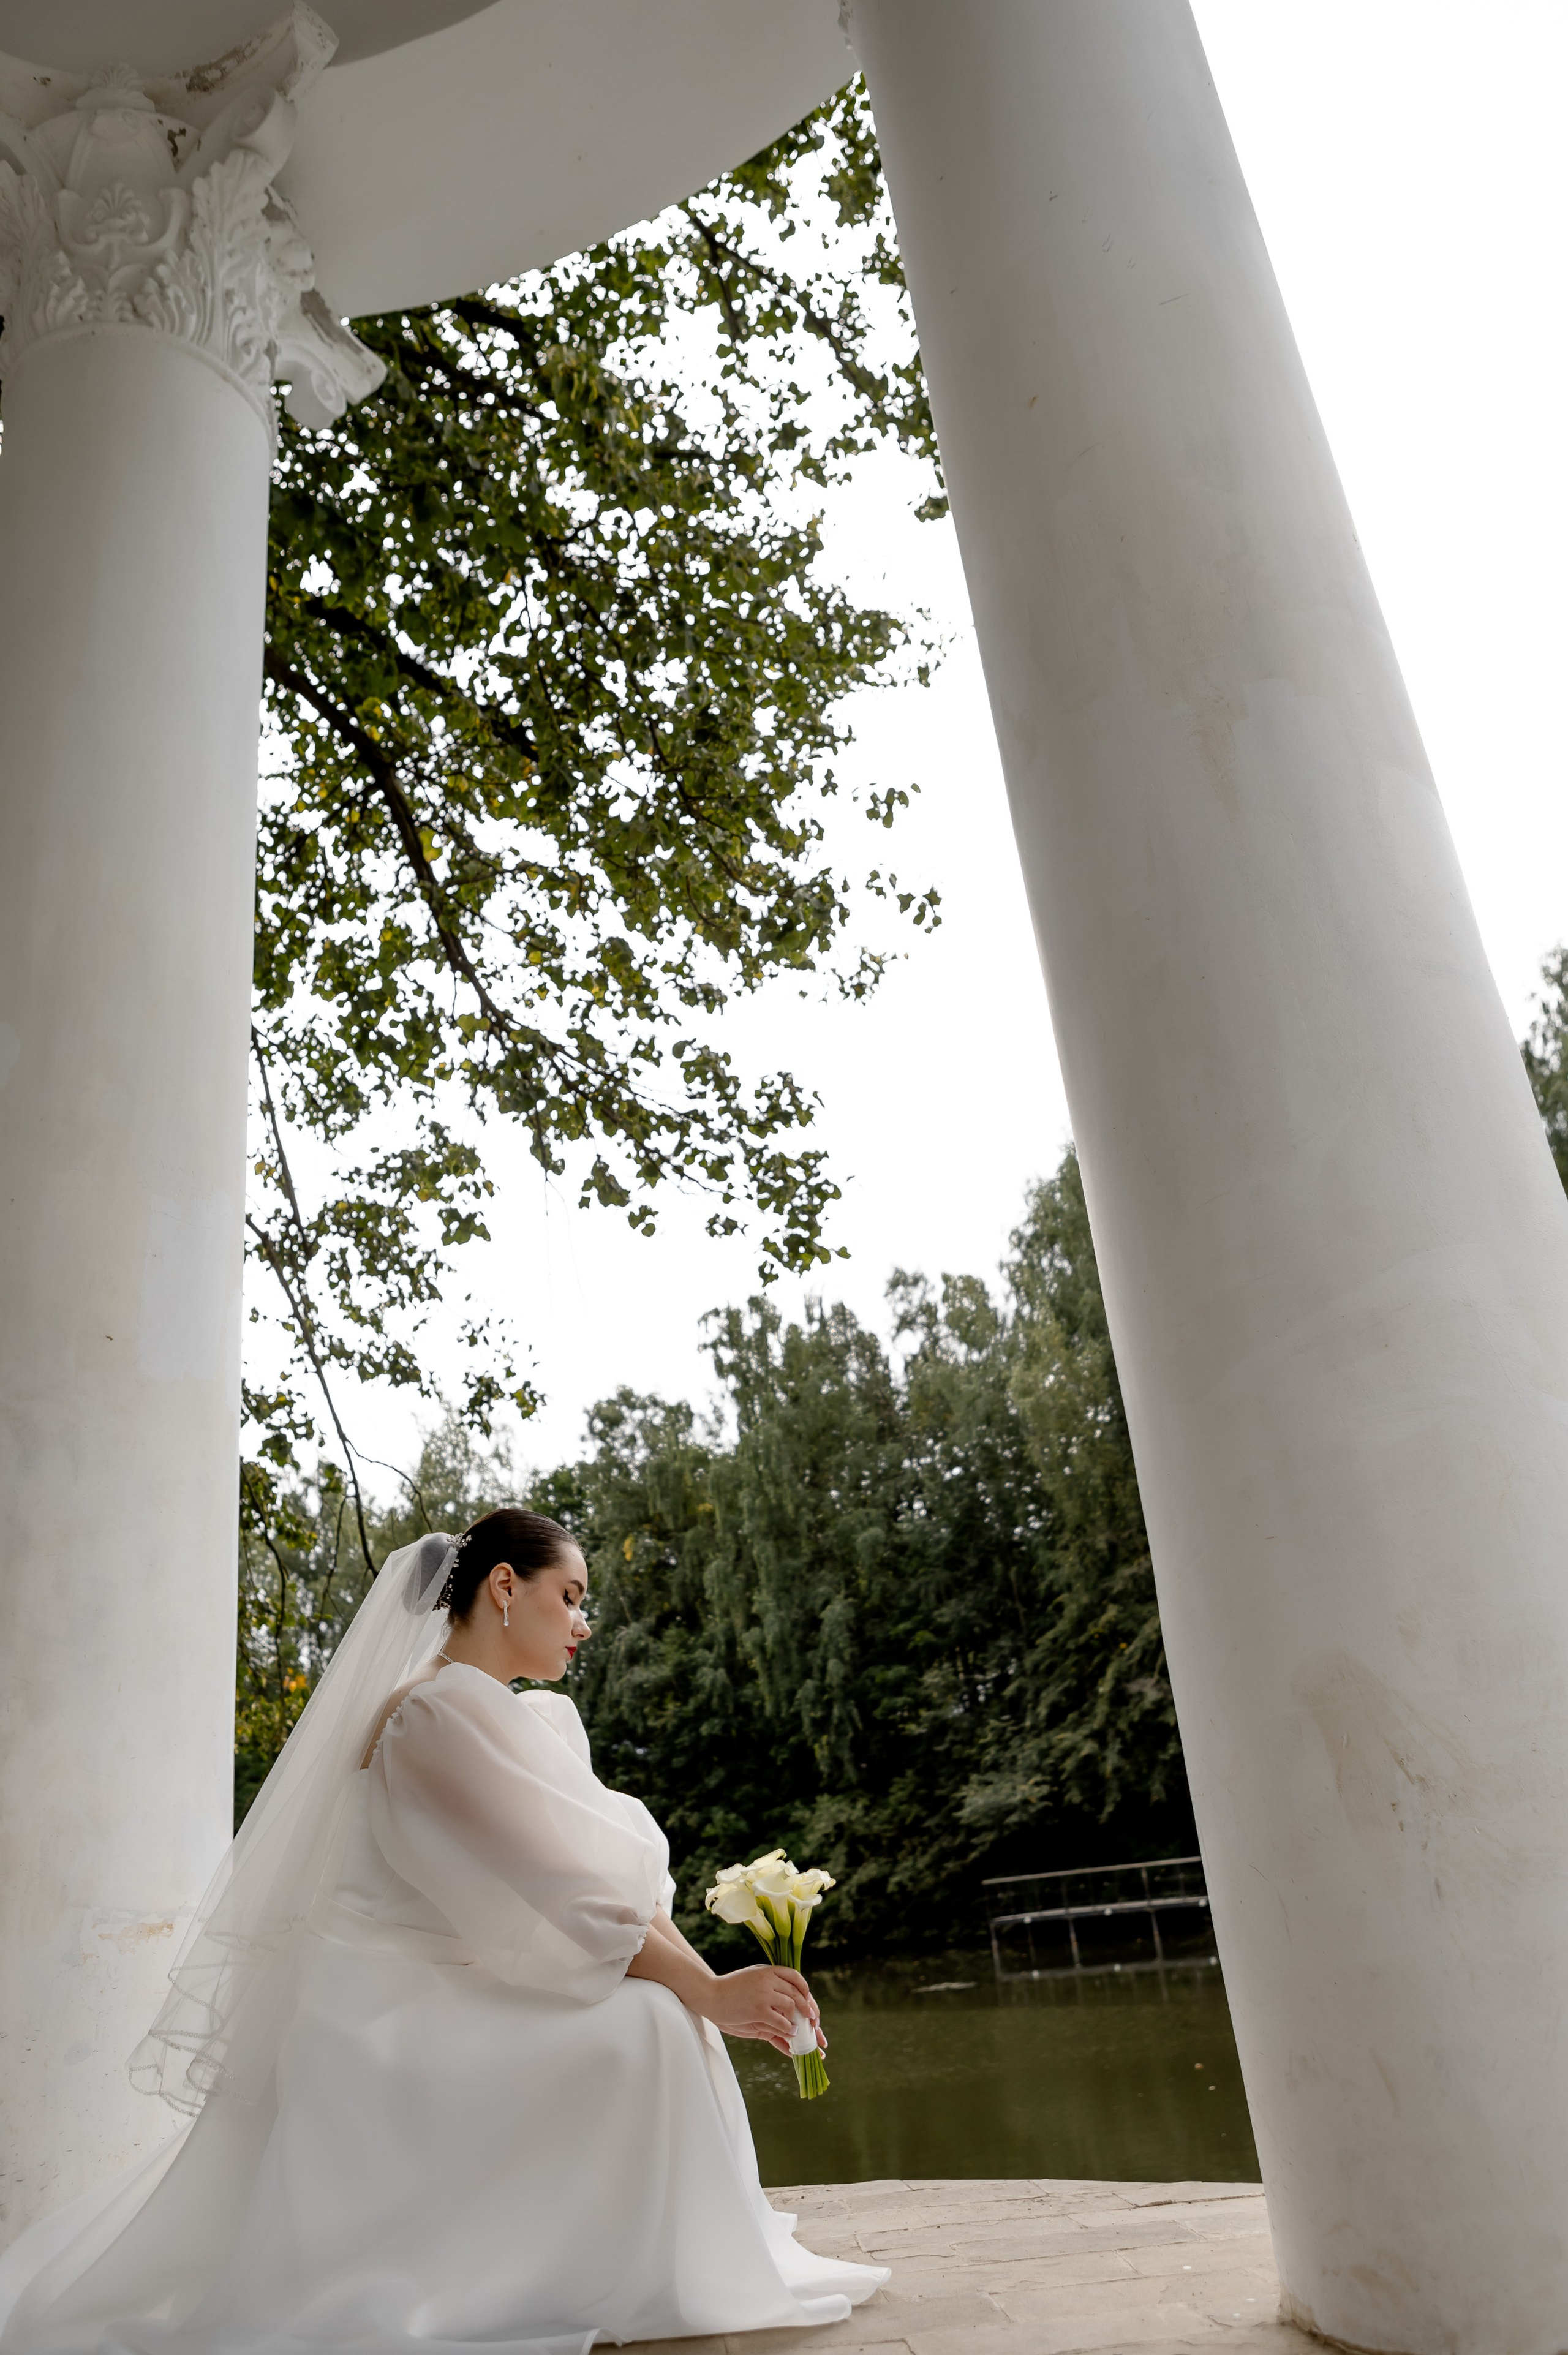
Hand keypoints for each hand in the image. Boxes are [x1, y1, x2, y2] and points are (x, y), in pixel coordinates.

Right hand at [695, 1964, 819, 2055]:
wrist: (710, 1994)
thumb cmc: (731, 1989)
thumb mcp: (753, 1977)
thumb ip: (769, 1982)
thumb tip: (787, 1993)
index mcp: (768, 1970)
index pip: (795, 1977)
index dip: (806, 1991)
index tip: (810, 2003)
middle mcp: (768, 1979)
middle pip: (798, 1993)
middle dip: (808, 2009)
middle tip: (813, 2021)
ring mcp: (764, 1994)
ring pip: (791, 2007)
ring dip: (798, 2020)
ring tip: (799, 2029)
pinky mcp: (758, 2009)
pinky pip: (781, 2020)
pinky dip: (789, 2028)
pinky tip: (790, 2032)